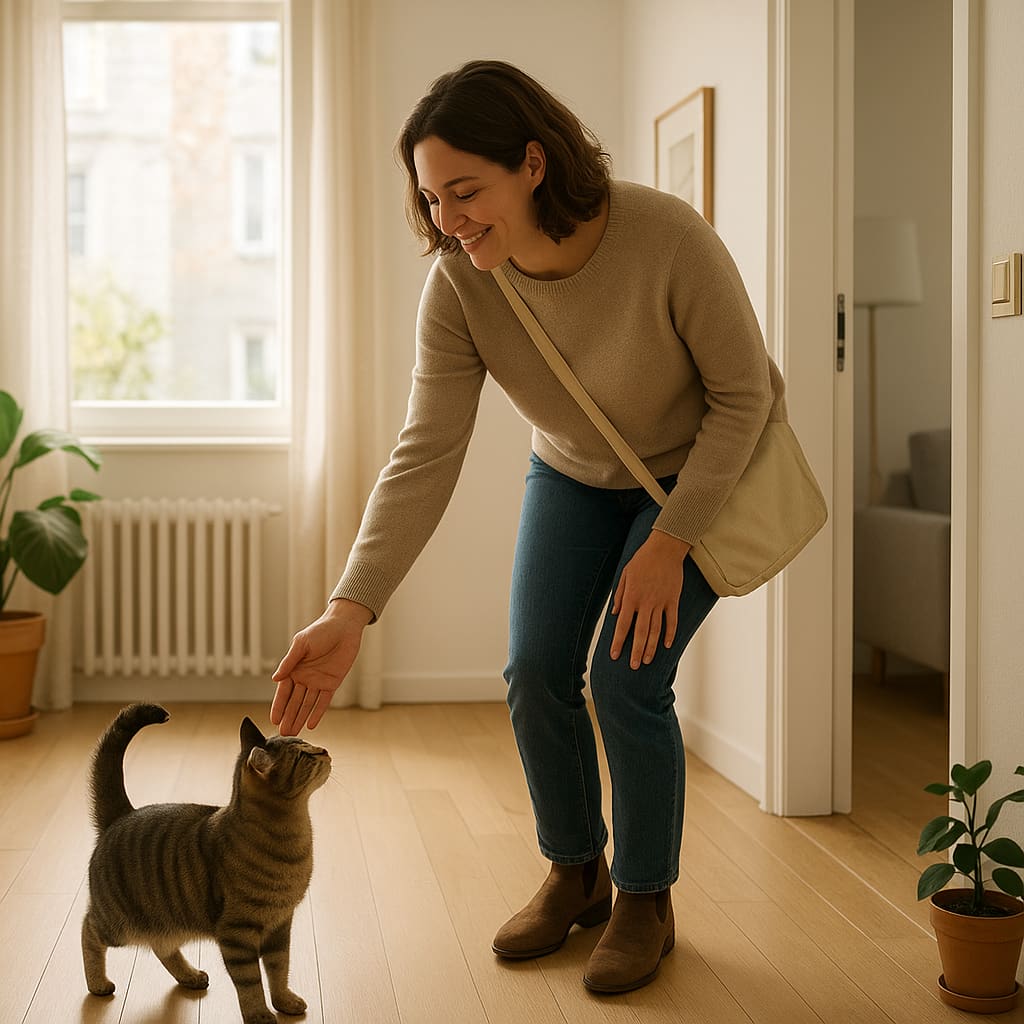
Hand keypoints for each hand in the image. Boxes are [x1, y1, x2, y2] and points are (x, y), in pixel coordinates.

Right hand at [270, 599, 373, 734]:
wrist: (344, 627)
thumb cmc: (320, 631)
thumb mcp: (301, 644)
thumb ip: (289, 662)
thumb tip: (274, 679)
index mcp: (294, 668)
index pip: (284, 691)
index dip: (278, 706)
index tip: (273, 720)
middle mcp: (304, 678)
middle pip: (294, 702)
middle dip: (288, 717)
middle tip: (282, 734)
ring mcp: (318, 682)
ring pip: (307, 704)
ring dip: (300, 718)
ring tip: (292, 733)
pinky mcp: (332, 683)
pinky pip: (324, 701)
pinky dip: (317, 712)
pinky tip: (311, 724)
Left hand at [610, 530, 691, 669]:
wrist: (665, 548)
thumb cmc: (642, 560)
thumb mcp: (624, 575)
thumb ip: (619, 595)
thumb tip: (616, 614)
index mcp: (631, 597)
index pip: (623, 625)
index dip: (618, 642)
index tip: (614, 655)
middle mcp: (645, 603)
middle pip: (640, 633)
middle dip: (635, 651)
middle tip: (633, 666)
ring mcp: (661, 602)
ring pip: (655, 630)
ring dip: (651, 647)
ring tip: (646, 661)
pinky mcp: (673, 600)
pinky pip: (672, 621)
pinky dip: (670, 634)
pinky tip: (666, 645)